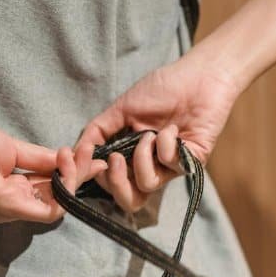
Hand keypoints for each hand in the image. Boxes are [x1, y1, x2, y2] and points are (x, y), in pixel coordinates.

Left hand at [0, 118, 105, 223]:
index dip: (73, 175)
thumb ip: (41, 158)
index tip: (91, 156)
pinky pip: (50, 208)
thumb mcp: (14, 150)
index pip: (51, 190)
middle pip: (59, 197)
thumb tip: (67, 158)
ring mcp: (11, 210)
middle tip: (91, 152)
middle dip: (79, 174)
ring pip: (59, 203)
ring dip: (74, 177)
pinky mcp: (9, 206)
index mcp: (12, 195)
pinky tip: (64, 161)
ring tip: (75, 153)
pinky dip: (64, 186)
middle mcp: (14, 208)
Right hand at [76, 55, 242, 212]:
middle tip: (114, 159)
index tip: (90, 158)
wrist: (199, 75)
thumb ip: (98, 130)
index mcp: (132, 156)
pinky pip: (170, 166)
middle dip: (116, 183)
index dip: (98, 178)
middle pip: (130, 200)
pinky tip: (173, 129)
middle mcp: (151, 166)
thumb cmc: (163, 89)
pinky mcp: (193, 162)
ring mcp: (172, 167)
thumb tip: (76, 151)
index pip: (112, 184)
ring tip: (149, 134)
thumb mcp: (122, 109)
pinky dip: (165, 144)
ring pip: (147, 185)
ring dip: (141, 157)